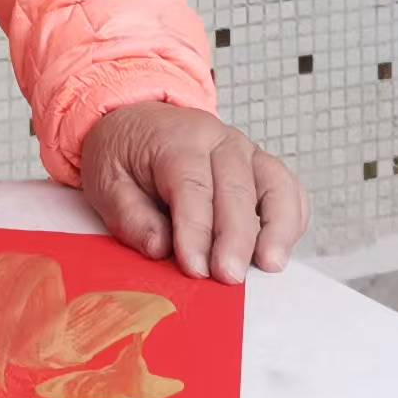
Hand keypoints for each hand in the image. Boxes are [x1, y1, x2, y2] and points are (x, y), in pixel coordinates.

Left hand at [76, 101, 305, 283]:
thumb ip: (129, 215)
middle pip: (236, 188)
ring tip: (269, 265)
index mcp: (176, 139)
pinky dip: (292, 220)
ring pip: (274, 185)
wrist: (137, 120)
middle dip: (235, 238)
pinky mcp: (261, 168)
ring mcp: (246, 152)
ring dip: (276, 228)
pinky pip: (288, 190)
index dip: (195, 230)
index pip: (192, 186)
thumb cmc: (123, 153)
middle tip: (229, 277)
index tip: (195, 268)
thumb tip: (159, 247)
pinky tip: (280, 249)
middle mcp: (219, 140)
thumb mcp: (105, 180)